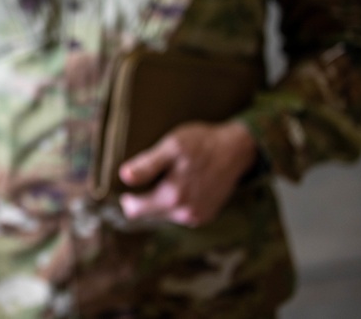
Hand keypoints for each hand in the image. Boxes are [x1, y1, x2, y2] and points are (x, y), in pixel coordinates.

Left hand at [117, 120, 257, 226]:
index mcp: (173, 198)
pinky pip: (180, 213)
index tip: (128, 182)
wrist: (236, 149)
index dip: (127, 197)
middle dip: (145, 197)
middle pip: (149, 214)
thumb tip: (124, 177)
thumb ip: (148, 164)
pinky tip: (182, 182)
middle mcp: (185, 214)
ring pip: (164, 214)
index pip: (135, 210)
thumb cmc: (202, 143)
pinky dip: (176, 201)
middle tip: (150, 174)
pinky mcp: (206, 215)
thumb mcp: (172, 146)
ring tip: (169, 176)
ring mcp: (198, 217)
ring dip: (161, 199)